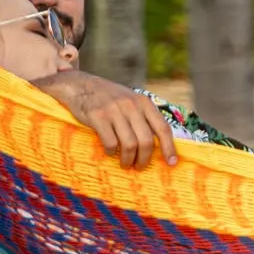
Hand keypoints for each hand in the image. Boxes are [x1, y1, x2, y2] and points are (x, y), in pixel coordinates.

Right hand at [31, 71, 176, 168]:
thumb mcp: (131, 101)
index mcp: (144, 102)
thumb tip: (158, 146)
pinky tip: (110, 153)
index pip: (163, 128)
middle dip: (144, 159)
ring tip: (125, 164)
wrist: (81, 85)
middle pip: (146, 141)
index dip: (169, 148)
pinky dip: (112, 153)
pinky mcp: (98, 117)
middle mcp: (132, 106)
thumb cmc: (110, 98)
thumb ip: (144, 117)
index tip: (172, 163)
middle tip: (139, 167)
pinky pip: (111, 143)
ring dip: (128, 160)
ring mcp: (115, 111)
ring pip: (130, 145)